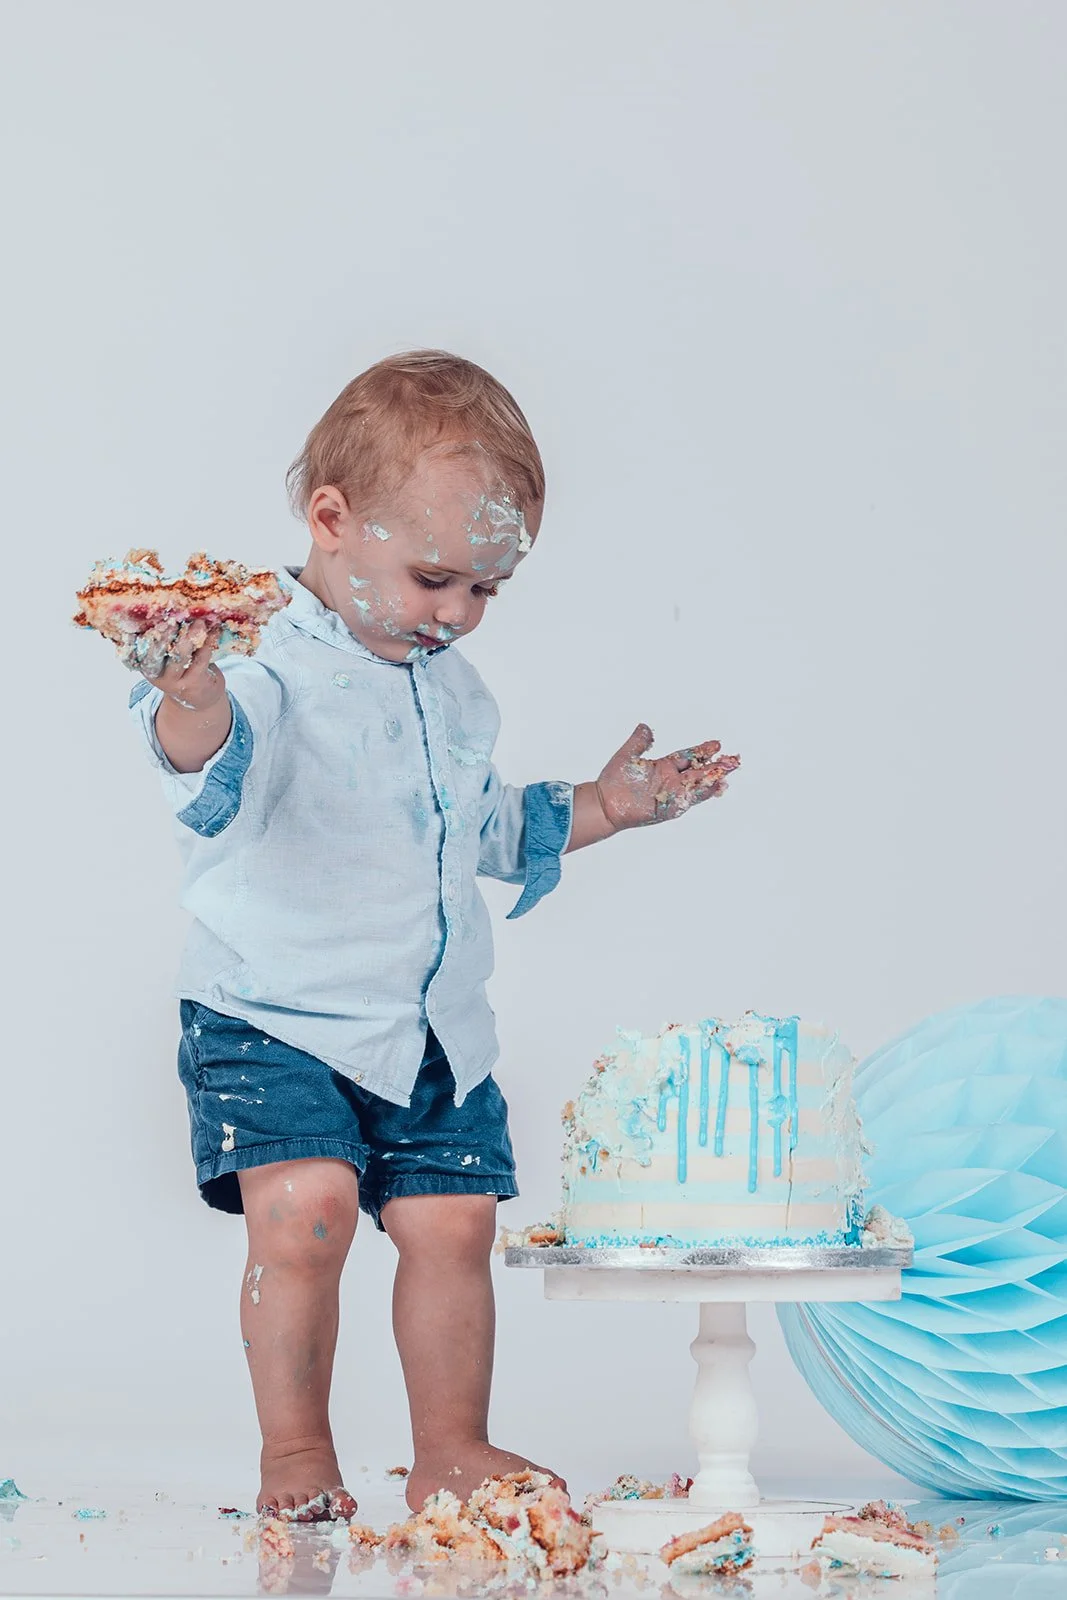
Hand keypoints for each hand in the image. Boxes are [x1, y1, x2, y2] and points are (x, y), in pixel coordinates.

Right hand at [137, 620, 227, 711]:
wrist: (200, 697)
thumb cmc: (180, 669)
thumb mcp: (165, 657)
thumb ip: (163, 638)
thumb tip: (168, 608)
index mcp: (144, 665)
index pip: (136, 651)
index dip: (140, 637)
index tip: (148, 621)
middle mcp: (156, 675)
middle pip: (156, 654)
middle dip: (163, 636)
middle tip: (171, 619)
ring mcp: (175, 681)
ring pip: (179, 657)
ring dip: (190, 637)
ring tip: (199, 622)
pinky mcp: (194, 683)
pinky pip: (201, 659)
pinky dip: (208, 642)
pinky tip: (214, 631)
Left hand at [594, 724, 740, 830]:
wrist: (605, 803)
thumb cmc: (613, 781)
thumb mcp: (628, 755)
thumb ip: (639, 742)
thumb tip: (645, 726)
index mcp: (664, 766)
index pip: (689, 756)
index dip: (703, 751)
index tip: (717, 744)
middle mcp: (671, 780)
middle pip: (699, 771)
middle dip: (716, 766)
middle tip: (735, 760)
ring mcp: (672, 794)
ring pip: (698, 785)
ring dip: (713, 780)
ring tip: (728, 774)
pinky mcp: (670, 807)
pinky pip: (689, 799)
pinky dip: (702, 794)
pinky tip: (714, 787)